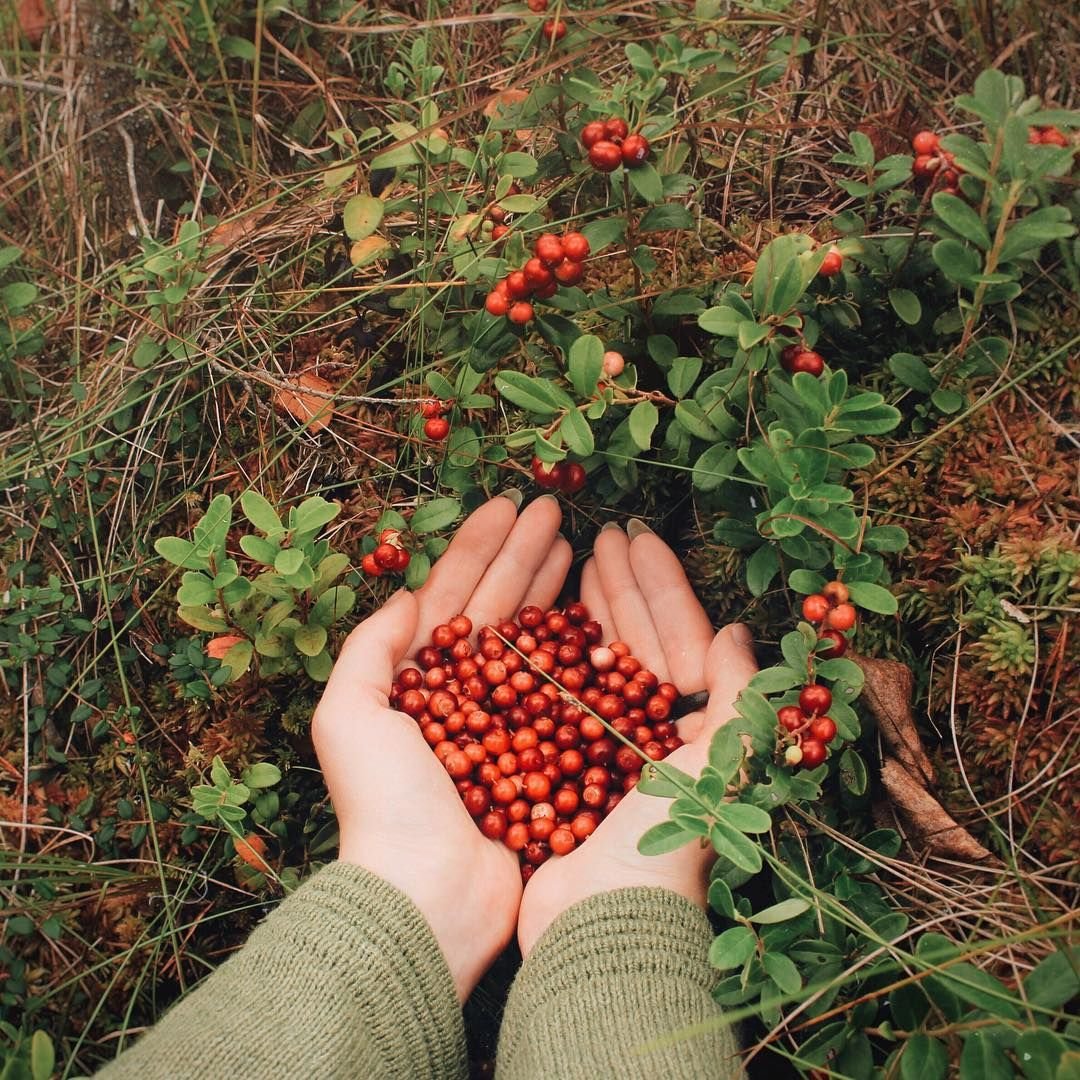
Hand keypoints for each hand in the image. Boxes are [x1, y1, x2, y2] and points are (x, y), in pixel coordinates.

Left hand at [313, 494, 571, 999]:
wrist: (429, 895)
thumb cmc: (385, 806)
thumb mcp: (349, 716)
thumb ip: (372, 648)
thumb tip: (407, 593)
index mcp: (418, 678)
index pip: (452, 595)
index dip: (478, 546)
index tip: (508, 504)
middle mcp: (463, 693)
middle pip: (496, 606)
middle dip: (521, 553)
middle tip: (553, 506)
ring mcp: (505, 720)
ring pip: (532, 638)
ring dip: (550, 586)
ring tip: (574, 541)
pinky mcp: (541, 750)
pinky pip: (561, 687)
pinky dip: (576, 647)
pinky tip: (596, 611)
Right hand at [517, 522, 757, 956]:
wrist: (602, 924)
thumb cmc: (664, 845)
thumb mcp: (719, 764)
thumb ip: (741, 695)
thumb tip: (740, 631)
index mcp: (694, 731)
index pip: (683, 639)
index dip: (661, 586)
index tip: (637, 537)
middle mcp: (653, 736)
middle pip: (639, 642)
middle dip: (624, 585)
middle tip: (604, 533)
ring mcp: (604, 750)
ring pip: (598, 662)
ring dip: (590, 611)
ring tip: (574, 559)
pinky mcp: (561, 766)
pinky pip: (559, 695)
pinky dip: (553, 658)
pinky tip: (539, 623)